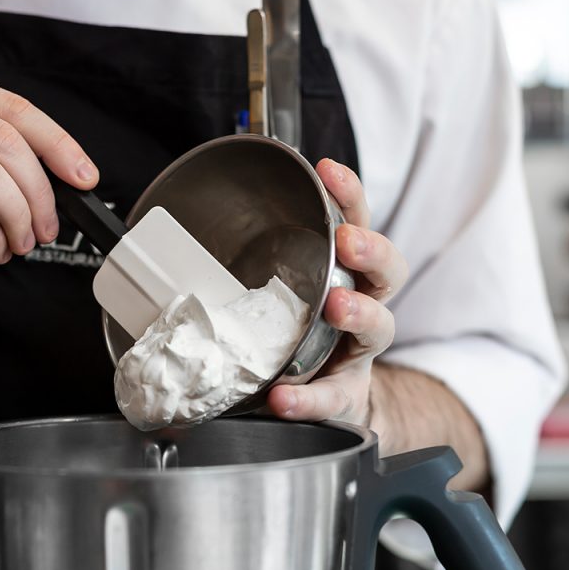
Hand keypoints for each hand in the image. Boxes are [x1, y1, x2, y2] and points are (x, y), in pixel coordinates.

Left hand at [266, 158, 408, 424]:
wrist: (326, 396)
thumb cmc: (299, 332)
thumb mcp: (279, 290)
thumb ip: (248, 266)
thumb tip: (182, 238)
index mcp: (347, 270)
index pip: (357, 222)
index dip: (348, 195)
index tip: (327, 171)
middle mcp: (364, 304)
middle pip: (386, 270)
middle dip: (371, 249)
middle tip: (347, 241)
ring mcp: (359, 351)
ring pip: (379, 325)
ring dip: (359, 312)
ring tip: (337, 307)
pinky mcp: (345, 395)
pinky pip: (331, 397)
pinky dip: (307, 398)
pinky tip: (284, 398)